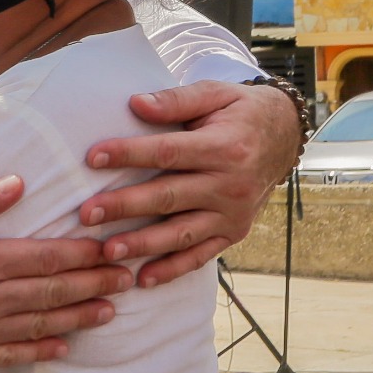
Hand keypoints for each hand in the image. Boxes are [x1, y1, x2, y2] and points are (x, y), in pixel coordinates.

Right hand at [0, 176, 133, 372]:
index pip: (41, 257)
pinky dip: (40, 350)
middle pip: (48, 292)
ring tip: (111, 308)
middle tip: (129, 275)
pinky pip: (8, 356)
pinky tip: (65, 345)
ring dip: (78, 316)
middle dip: (94, 283)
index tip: (111, 246)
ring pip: (36, 325)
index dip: (82, 254)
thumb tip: (18, 184)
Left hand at [79, 79, 299, 285]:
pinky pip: (201, 256)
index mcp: (224, 147)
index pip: (168, 152)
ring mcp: (233, 214)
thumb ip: (176, 100)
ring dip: (143, 245)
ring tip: (108, 251)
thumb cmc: (239, 112)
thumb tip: (136, 103)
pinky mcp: (233, 233)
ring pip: (181, 233)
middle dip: (125, 206)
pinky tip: (143, 279)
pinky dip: (173, 270)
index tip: (92, 157)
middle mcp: (230, 185)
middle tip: (86, 214)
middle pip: (169, 197)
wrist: (285, 137)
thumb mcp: (216, 93)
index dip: (129, 154)